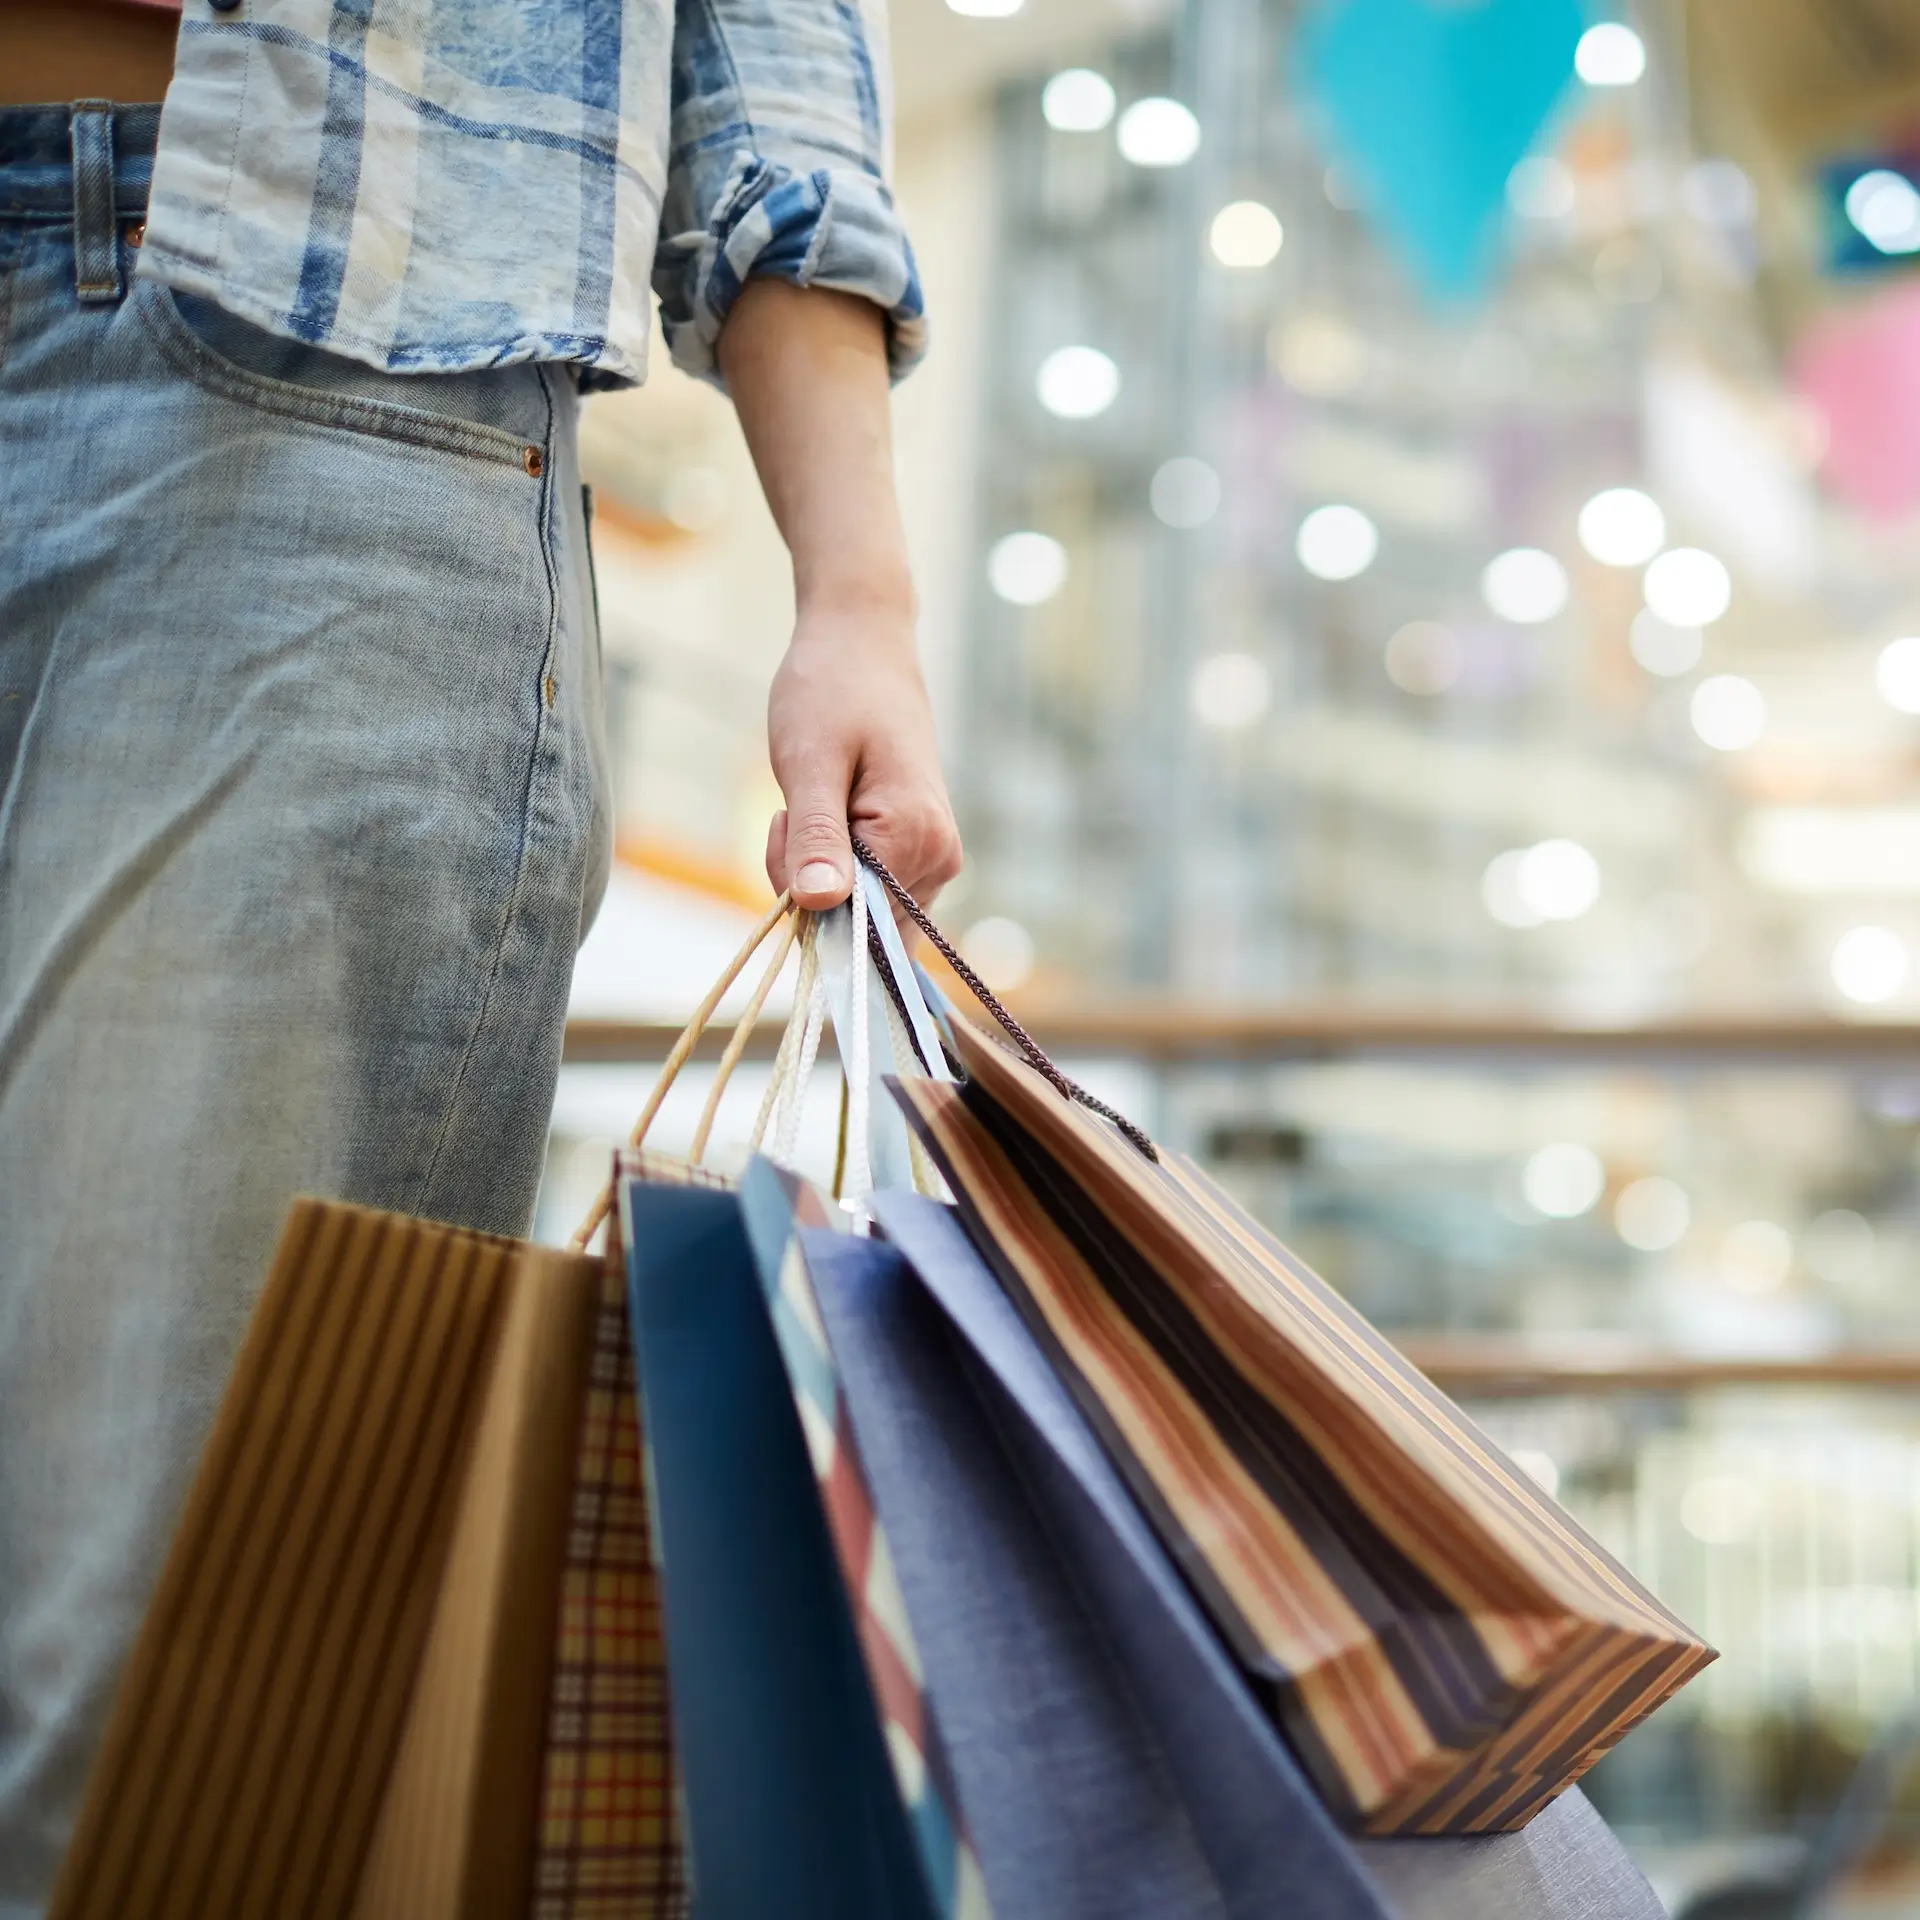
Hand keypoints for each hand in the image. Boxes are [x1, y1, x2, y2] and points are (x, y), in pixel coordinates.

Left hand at [765, 593, 962, 911]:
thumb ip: (817, 837)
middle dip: (807, 885)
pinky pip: (866, 892)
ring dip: (815, 872)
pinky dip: (831, 865)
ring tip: (809, 802)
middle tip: (791, 812)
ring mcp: (933, 859)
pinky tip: (823, 816)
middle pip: (858, 926)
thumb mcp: (809, 762)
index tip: (786, 829)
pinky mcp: (918, 854)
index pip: (854, 924)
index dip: (804, 897)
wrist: (863, 643)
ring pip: (858, 912)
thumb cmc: (832, 690)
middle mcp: (938, 859)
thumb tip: (820, 906)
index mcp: (918, 838)